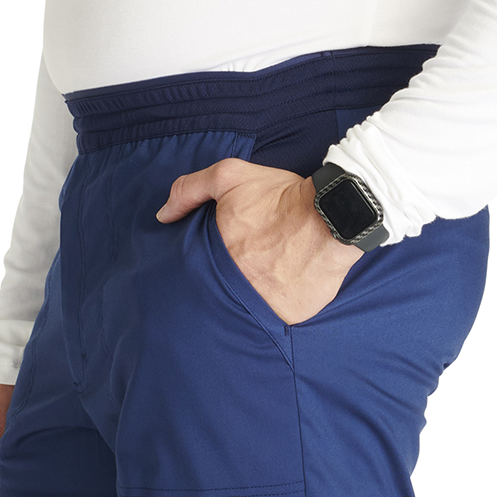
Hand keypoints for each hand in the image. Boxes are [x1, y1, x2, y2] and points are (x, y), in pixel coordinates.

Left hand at [157, 158, 360, 324]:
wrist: (333, 215)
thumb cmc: (281, 196)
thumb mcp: (230, 177)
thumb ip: (189, 190)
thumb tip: (163, 215)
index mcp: (220, 257)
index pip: (199, 273)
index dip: (208, 267)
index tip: (220, 260)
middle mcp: (238, 286)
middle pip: (222, 294)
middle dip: (227, 286)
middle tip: (243, 271)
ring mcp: (265, 305)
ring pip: (248, 309)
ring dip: (250, 300)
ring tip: (263, 282)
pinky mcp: (289, 316)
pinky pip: (276, 319)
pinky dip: (276, 309)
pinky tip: (282, 291)